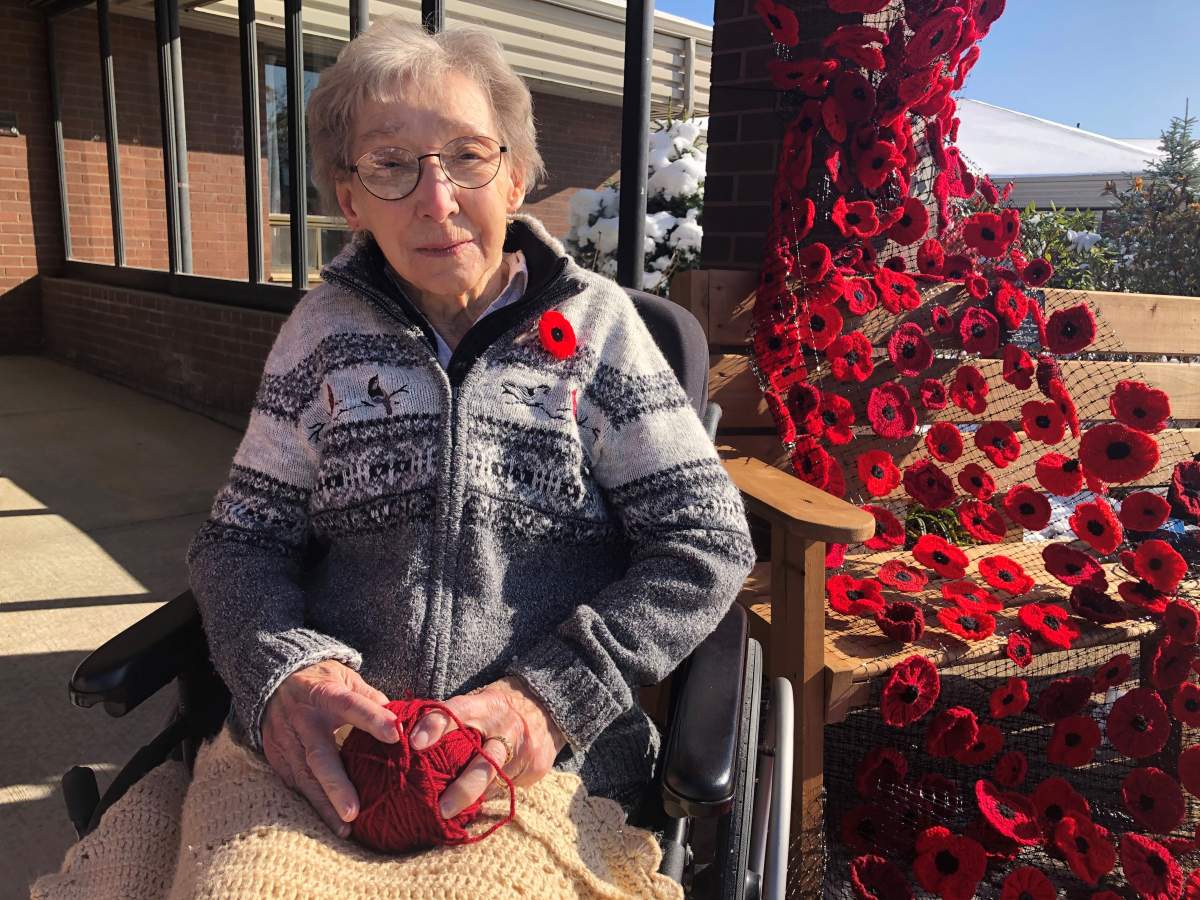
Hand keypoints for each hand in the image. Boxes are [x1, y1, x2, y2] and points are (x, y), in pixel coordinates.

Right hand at [261, 659, 398, 837]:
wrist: (274, 681)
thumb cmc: (322, 681)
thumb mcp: (346, 678)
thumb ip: (371, 698)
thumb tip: (403, 720)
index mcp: (323, 692)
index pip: (349, 705)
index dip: (371, 718)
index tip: (396, 734)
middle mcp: (301, 719)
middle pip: (319, 755)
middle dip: (337, 784)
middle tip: (354, 811)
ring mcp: (284, 741)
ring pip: (304, 778)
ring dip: (324, 805)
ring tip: (345, 828)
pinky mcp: (276, 758)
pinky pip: (295, 784)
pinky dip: (312, 803)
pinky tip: (329, 821)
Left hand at [409, 676, 566, 818]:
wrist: (546, 708)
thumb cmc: (495, 709)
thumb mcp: (478, 703)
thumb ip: (451, 720)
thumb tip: (408, 741)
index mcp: (487, 705)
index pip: (458, 712)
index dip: (436, 726)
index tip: (414, 743)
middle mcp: (507, 728)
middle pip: (485, 762)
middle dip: (463, 788)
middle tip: (441, 808)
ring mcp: (525, 751)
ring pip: (495, 782)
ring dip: (472, 799)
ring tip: (450, 812)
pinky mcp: (536, 768)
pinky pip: (506, 789)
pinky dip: (486, 797)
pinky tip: (473, 805)